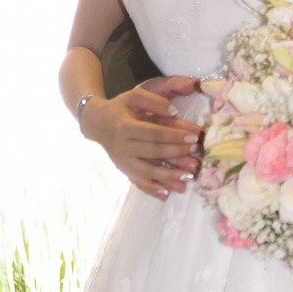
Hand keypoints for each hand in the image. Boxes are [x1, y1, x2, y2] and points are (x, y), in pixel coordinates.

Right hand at [82, 76, 202, 200]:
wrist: (96, 122)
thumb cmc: (120, 107)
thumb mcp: (135, 97)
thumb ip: (155, 102)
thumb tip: (174, 111)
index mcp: (125, 127)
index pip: (154, 133)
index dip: (174, 136)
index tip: (194, 137)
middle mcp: (122, 146)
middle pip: (153, 153)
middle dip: (176, 154)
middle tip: (195, 155)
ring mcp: (122, 161)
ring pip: (146, 172)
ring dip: (167, 177)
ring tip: (187, 178)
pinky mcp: (123, 169)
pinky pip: (138, 182)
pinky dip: (151, 189)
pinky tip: (166, 194)